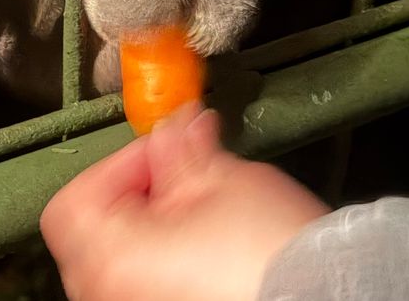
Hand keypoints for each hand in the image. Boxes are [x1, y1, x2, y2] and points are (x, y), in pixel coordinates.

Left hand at [40, 104, 328, 300]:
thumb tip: (173, 126)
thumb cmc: (275, 259)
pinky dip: (166, 262)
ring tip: (205, 213)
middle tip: (184, 177)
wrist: (333, 299)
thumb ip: (179, 148)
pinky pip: (146, 285)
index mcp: (108, 257)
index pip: (75, 197)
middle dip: (137, 192)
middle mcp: (109, 295)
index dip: (119, 164)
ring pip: (119, 261)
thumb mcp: (220, 178)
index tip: (163, 153)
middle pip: (92, 231)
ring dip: (153, 227)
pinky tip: (211, 249)